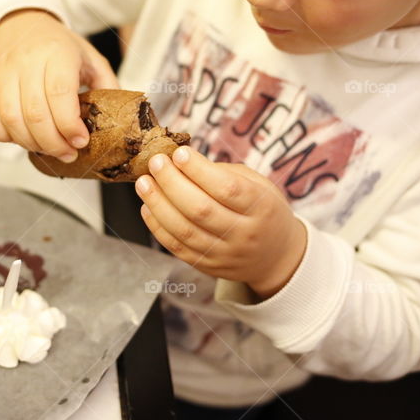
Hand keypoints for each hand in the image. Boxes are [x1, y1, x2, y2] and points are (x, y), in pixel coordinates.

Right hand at [0, 9, 118, 161]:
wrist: (18, 24)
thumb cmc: (57, 45)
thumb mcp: (89, 57)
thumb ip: (106, 85)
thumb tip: (119, 118)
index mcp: (57, 53)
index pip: (59, 94)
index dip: (69, 124)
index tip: (80, 141)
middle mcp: (26, 62)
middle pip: (35, 113)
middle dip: (53, 143)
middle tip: (68, 153)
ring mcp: (2, 73)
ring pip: (11, 119)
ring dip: (31, 143)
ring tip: (48, 148)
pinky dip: (4, 136)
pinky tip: (22, 138)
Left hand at [135, 146, 306, 299]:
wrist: (276, 256)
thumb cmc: (262, 209)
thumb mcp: (258, 185)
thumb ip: (224, 174)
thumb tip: (182, 161)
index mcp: (261, 208)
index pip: (227, 189)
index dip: (199, 170)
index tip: (179, 153)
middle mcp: (243, 234)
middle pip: (201, 209)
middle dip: (172, 183)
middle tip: (156, 162)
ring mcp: (225, 254)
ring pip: (185, 231)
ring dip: (158, 204)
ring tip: (144, 183)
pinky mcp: (208, 267)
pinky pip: (177, 247)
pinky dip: (157, 226)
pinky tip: (148, 206)